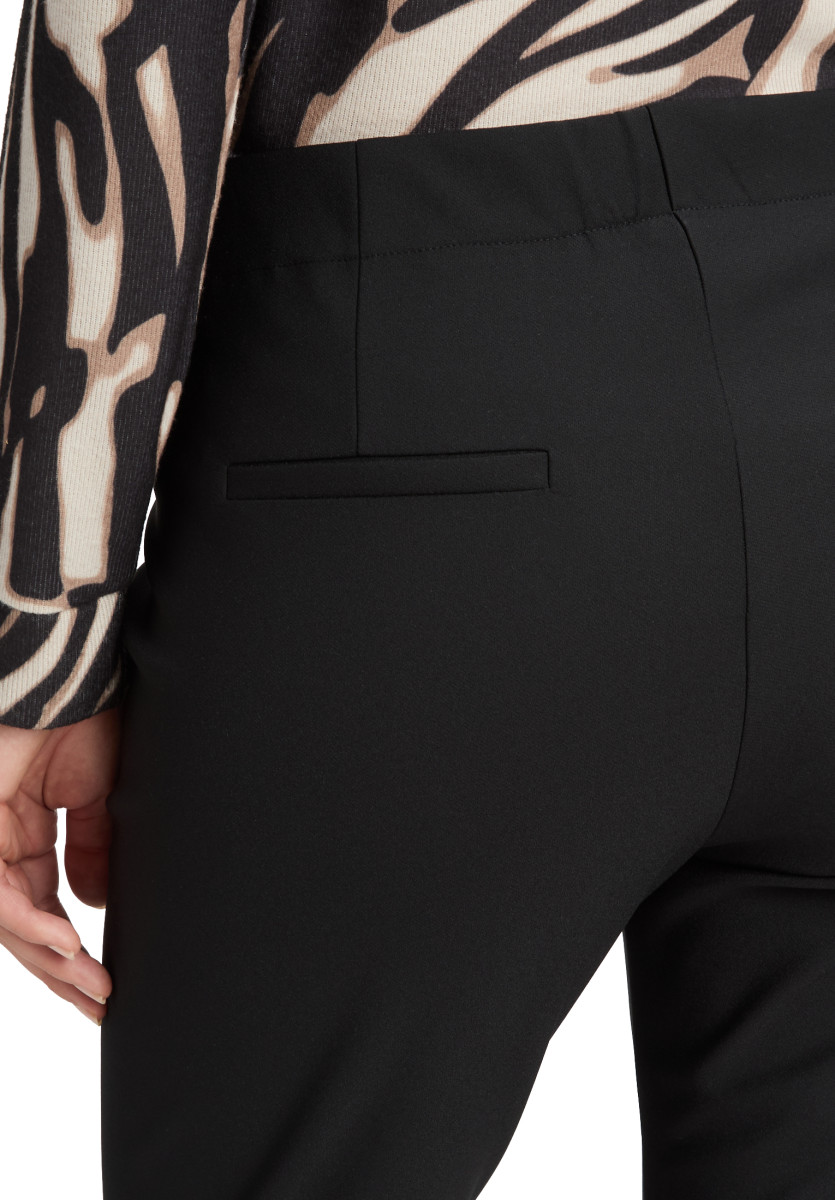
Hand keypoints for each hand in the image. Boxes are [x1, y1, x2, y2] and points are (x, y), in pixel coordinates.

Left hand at [0, 707, 120, 1024]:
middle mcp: (2, 841)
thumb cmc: (84, 719)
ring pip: (8, 919)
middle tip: (99, 1000)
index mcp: (27, 832)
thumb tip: (93, 905)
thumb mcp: (101, 796)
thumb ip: (93, 849)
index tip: (106, 982)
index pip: (44, 906)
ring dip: (50, 957)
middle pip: (25, 924)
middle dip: (62, 969)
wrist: (70, 681)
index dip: (73, 949)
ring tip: (91, 983)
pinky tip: (66, 944)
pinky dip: (31, 921)